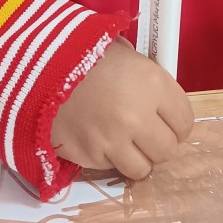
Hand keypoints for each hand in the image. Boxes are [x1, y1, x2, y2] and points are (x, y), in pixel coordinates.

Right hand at [51, 37, 193, 178]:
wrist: (37, 66)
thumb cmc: (84, 55)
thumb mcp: (124, 54)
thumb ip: (148, 78)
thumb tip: (162, 98)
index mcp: (152, 84)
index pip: (186, 121)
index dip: (177, 122)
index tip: (168, 121)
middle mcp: (138, 116)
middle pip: (168, 150)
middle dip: (160, 143)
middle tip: (147, 133)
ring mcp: (113, 140)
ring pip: (143, 169)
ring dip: (137, 158)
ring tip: (125, 141)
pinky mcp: (88, 157)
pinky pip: (110, 168)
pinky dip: (108, 157)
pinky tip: (98, 138)